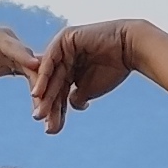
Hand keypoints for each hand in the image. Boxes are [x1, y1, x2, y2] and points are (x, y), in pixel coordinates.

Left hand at [30, 18, 136, 132]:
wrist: (129, 49)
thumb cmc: (114, 69)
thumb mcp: (90, 88)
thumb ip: (76, 97)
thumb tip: (71, 105)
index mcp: (71, 69)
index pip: (59, 91)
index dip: (55, 109)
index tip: (50, 128)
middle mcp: (65, 58)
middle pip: (53, 83)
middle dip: (47, 102)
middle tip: (38, 119)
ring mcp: (63, 48)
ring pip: (50, 73)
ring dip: (43, 91)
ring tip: (38, 109)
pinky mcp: (64, 39)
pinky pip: (51, 58)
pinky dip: (44, 75)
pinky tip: (38, 91)